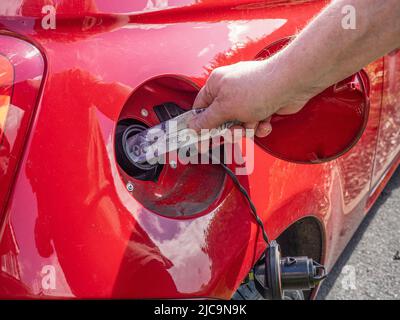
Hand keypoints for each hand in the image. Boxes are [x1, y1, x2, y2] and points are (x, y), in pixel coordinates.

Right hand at [188, 59, 313, 136]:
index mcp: (216, 84)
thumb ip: (207, 120)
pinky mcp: (263, 106)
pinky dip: (261, 126)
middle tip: (235, 129)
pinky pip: (255, 123)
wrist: (289, 84)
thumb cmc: (256, 89)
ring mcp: (248, 98)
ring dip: (248, 127)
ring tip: (255, 121)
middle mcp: (231, 90)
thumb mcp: (224, 108)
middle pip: (221, 119)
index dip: (201, 124)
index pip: (201, 107)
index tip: (201, 138)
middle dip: (230, 128)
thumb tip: (192, 126)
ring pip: (240, 124)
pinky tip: (266, 121)